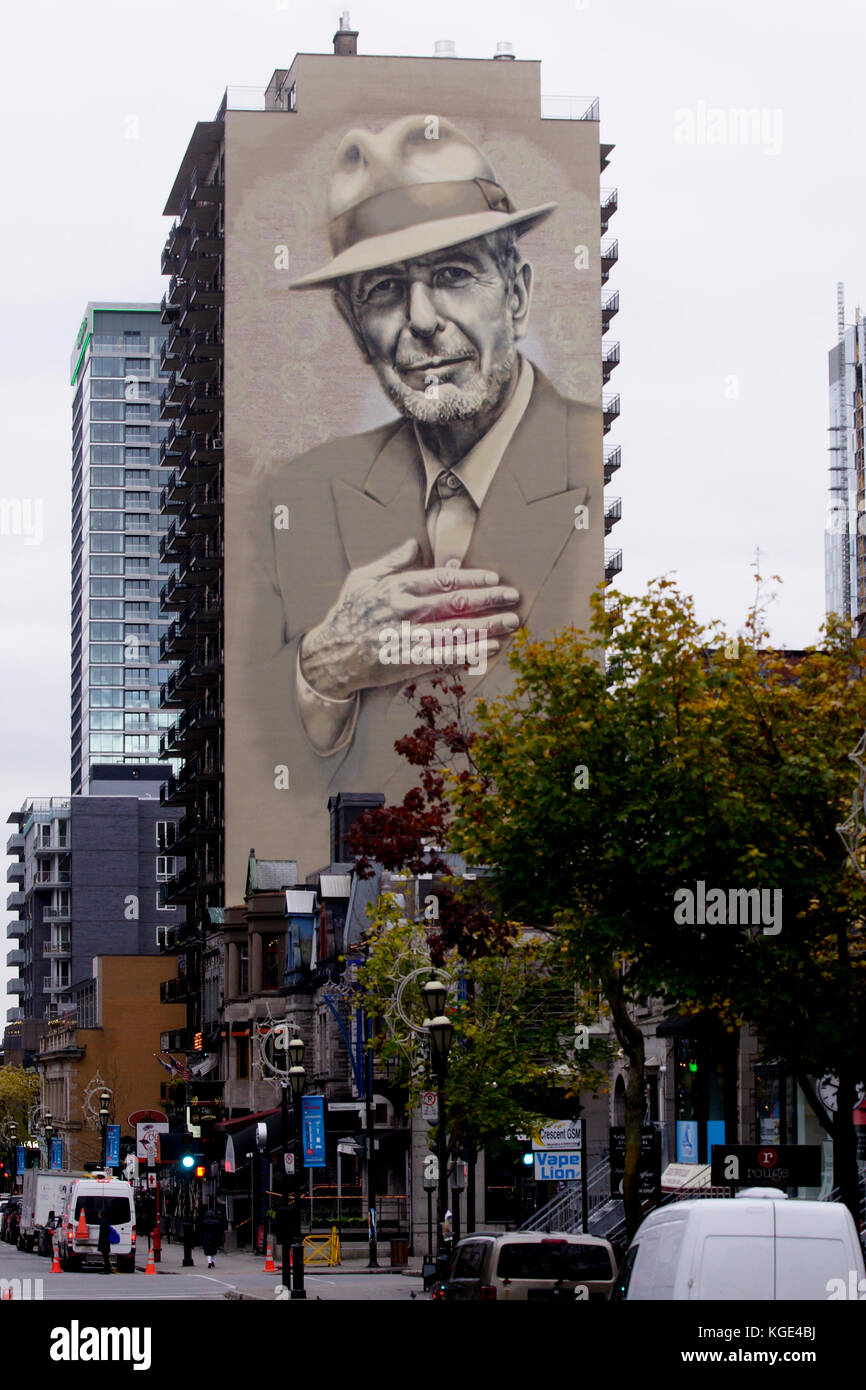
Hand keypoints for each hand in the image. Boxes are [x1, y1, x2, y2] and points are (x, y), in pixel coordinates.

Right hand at [299, 538, 520, 699]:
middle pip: (456, 603)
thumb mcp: (362, 578)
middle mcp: (405, 610)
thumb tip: (413, 543)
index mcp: (397, 587)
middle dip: (489, 599)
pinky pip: (446, 655)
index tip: (494, 578)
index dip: (472, 578)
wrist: (330, 656)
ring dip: (488, 625)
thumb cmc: (347, 614)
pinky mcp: (408, 662)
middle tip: (513, 597)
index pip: (443, 579)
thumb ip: (391, 561)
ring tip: (511, 622)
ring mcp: (408, 637)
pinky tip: (490, 647)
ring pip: (456, 629)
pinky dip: (471, 650)